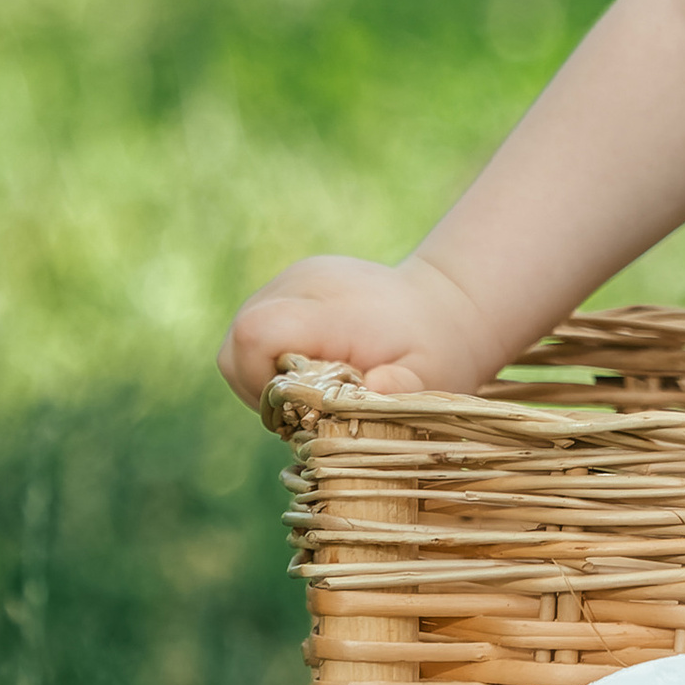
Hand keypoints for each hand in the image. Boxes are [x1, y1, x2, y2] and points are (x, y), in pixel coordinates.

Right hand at [217, 252, 499, 411]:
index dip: (260, 380)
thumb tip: (373, 389)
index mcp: (336, 307)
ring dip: (261, 373)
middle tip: (304, 406)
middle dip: (257, 385)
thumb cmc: (437, 352)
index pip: (258, 333)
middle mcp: (306, 283)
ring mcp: (294, 278)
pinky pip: (253, 328)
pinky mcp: (290, 283)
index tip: (299, 406)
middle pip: (240, 339)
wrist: (444, 304)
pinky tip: (308, 369)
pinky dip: (268, 359)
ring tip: (310, 388)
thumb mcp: (431, 377)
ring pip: (240, 336)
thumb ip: (400, 389)